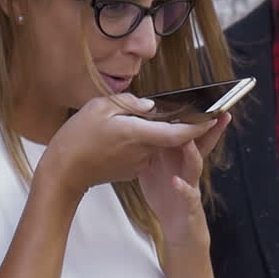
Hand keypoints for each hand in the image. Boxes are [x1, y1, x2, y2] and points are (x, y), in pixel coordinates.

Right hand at [40, 94, 217, 199]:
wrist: (63, 173)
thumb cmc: (77, 139)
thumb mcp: (99, 108)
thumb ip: (129, 103)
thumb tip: (150, 106)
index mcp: (140, 135)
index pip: (179, 132)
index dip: (200, 125)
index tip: (215, 116)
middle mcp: (144, 151)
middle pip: (169, 136)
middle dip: (175, 122)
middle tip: (180, 107)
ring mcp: (138, 163)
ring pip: (155, 143)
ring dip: (151, 132)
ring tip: (131, 120)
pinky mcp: (131, 171)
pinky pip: (143, 152)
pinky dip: (140, 142)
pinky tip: (120, 136)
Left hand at [138, 112, 230, 249]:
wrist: (176, 223)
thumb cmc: (166, 192)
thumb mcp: (157, 164)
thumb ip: (152, 145)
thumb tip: (139, 124)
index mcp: (181, 156)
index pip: (188, 132)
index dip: (193, 117)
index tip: (198, 99)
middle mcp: (189, 166)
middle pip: (202, 144)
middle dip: (211, 129)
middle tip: (216, 113)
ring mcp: (191, 183)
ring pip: (196, 165)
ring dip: (192, 153)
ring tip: (187, 141)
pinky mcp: (188, 202)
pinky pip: (187, 194)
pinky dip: (182, 187)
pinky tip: (175, 181)